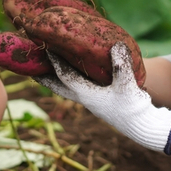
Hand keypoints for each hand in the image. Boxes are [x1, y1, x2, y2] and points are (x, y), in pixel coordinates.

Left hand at [37, 43, 170, 153]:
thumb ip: (122, 66)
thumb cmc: (132, 107)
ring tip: (44, 67)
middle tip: (28, 66)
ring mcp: (90, 99)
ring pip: (66, 87)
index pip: (65, 76)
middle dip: (43, 76)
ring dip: (54, 77)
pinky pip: (78, 86)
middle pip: (57, 86)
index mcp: (87, 95)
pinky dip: (71, 77)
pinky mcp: (98, 99)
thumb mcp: (128, 85)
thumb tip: (116, 45)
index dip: (55, 62)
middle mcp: (84, 98)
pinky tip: (74, 69)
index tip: (45, 47)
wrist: (141, 125)